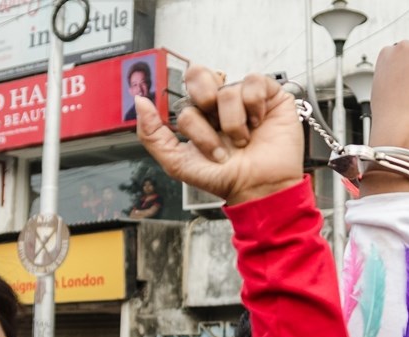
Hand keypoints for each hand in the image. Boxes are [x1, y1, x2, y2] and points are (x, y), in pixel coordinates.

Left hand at [136, 66, 302, 204]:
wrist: (257, 188)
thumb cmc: (223, 178)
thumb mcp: (177, 162)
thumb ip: (151, 134)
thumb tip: (139, 101)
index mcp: (199, 115)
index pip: (184, 98)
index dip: (194, 125)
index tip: (209, 150)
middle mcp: (219, 104)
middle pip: (199, 75)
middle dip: (205, 103)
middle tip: (217, 127)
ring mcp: (243, 98)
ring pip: (228, 87)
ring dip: (233, 122)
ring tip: (243, 140)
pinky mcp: (269, 96)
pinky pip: (254, 81)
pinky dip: (254, 106)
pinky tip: (258, 124)